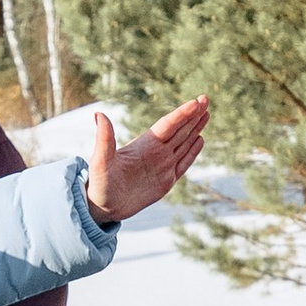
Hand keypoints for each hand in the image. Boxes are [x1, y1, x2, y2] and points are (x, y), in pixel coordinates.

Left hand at [84, 98, 209, 226]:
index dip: (183, 113)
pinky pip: (184, 163)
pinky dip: (193, 151)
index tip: (197, 102)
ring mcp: (162, 165)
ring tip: (206, 113)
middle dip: (193, 115)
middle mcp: (156, 151)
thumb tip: (98, 114)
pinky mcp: (166, 180)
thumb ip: (104, 138)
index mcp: (144, 144)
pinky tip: (200, 139)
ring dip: (195, 128)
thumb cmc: (99, 183)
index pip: (168, 124)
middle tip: (205, 98)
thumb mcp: (101, 160)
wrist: (103, 207)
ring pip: (184, 142)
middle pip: (179, 129)